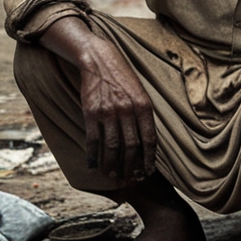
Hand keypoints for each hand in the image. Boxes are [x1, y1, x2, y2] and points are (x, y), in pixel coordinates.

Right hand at [78, 39, 157, 181]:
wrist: (100, 61)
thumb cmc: (124, 79)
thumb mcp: (141, 94)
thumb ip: (143, 116)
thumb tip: (146, 142)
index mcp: (144, 107)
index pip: (149, 140)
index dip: (148, 159)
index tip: (147, 172)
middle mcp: (127, 111)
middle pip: (130, 147)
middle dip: (130, 167)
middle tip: (129, 179)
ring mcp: (108, 112)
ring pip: (111, 146)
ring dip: (112, 165)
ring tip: (112, 175)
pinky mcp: (91, 112)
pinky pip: (93, 139)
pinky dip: (93, 155)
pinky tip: (93, 165)